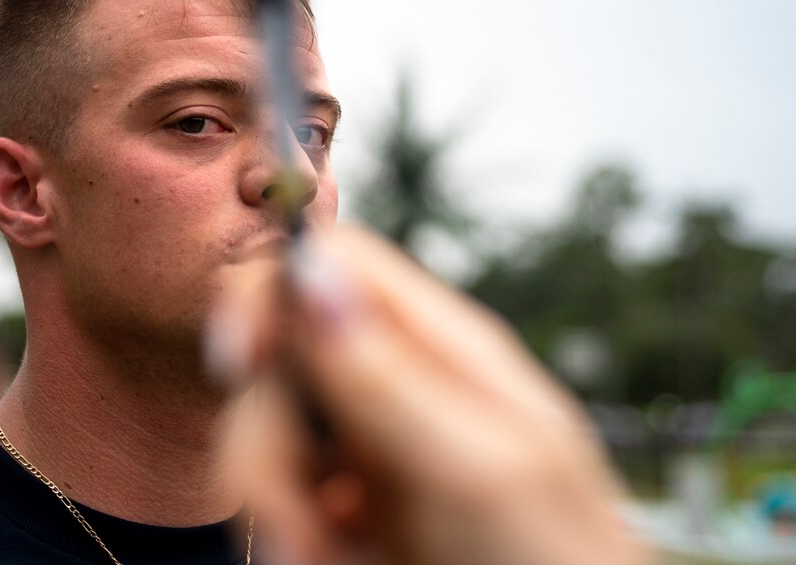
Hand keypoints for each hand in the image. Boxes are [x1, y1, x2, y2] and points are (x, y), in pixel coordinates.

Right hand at [213, 225, 651, 564]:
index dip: (271, 295)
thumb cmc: (554, 563)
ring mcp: (373, 442)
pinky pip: (280, 490)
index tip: (241, 364)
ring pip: (267, 426)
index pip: (334, 261)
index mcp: (444, 346)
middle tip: (298, 522)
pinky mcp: (351, 502)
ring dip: (273, 497)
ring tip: (323, 557)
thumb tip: (311, 271)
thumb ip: (389, 371)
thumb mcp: (476, 468)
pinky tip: (332, 559)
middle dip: (265, 432)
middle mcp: (400, 381)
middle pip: (280, 352)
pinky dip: (287, 529)